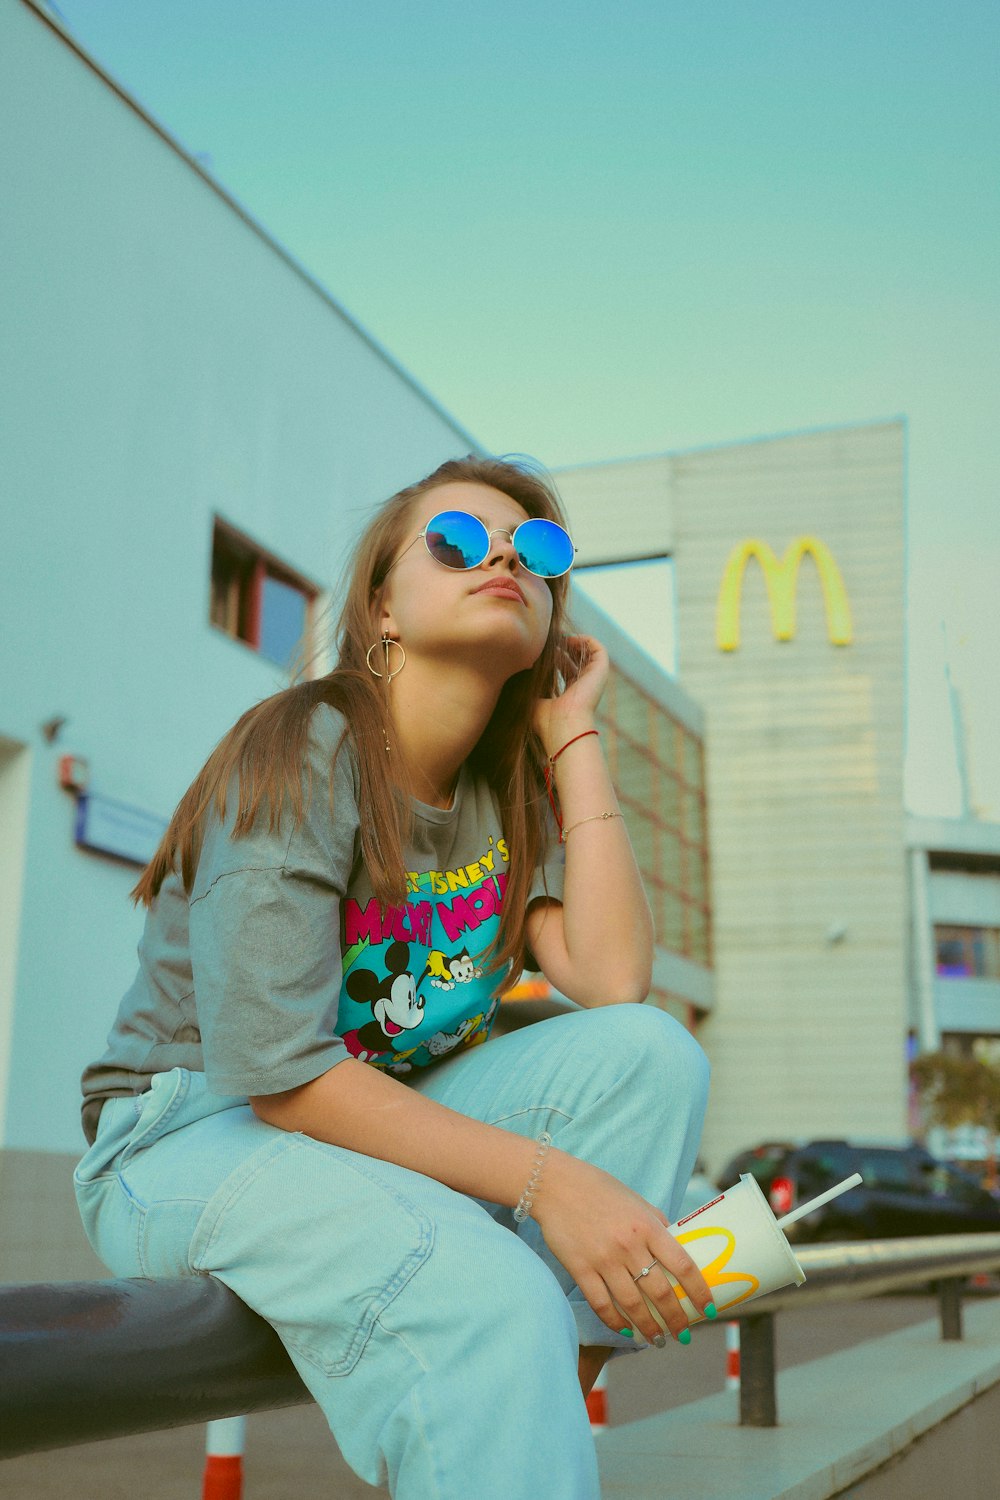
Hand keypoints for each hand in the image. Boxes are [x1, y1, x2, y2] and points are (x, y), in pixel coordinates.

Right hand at [531, 1149, 713, 1343]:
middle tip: (684, 1335)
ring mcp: (603, 1259)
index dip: (699, 1292)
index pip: (682, 1265)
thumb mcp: (635, 1200)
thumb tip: (677, 1243)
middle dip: (676, 1319)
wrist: (555, 1184)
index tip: (708, 1309)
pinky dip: (615, 1321)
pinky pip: (601, 1303)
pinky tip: (625, 1330)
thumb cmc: (598, 1188)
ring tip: (658, 1340)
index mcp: (647, 1225)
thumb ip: (656, 1223)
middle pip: (660, 1292)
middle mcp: (629, 1245)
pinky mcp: (580, 1268)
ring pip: (632, 1304)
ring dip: (648, 1327)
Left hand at [532, 634, 608, 752]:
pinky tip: (567, 640)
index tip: (540, 650)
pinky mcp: (601, 671)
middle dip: (562, 647)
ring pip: (586, 652)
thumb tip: (519, 667)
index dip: (555, 657)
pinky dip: (584, 640)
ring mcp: (593, 678)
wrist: (563, 725)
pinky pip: (598, 648)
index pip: (565, 670)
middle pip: (576, 659)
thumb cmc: (545, 719)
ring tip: (557, 639)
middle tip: (547, 641)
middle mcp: (584, 686)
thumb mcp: (532, 699)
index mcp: (571, 695)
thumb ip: (528, 685)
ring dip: (572, 642)